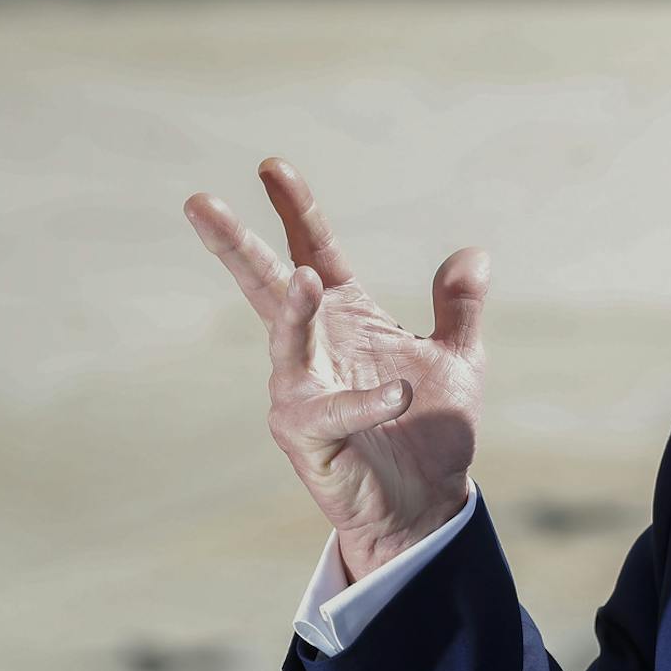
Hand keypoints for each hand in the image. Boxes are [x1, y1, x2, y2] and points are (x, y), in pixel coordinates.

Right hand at [184, 157, 486, 580]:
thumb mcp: (459, 361)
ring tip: (305, 278)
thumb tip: (473, 253)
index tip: (272, 166)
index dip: (295, 210)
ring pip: (286, 343)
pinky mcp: (307, 438)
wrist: (429, 504)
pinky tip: (398, 393)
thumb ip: (459, 309)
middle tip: (198, 201)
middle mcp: (314, 349)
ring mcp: (302, 392)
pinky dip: (363, 402)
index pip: (315, 252)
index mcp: (347, 318)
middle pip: (268, 287)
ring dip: (294, 312)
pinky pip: (330, 413)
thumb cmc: (431, 431)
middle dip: (235, 245)